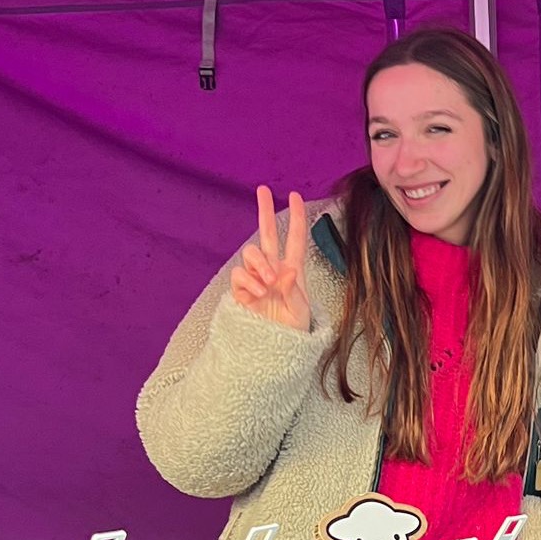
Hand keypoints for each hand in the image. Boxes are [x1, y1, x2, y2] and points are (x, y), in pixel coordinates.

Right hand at [229, 186, 310, 330]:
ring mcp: (256, 278)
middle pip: (266, 234)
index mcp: (292, 272)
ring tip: (269, 283)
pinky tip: (258, 292)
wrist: (274, 350)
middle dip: (264, 211)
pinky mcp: (241, 290)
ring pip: (252, 253)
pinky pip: (239, 274)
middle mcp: (273, 270)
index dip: (296, 218)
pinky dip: (249, 281)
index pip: (295, 240)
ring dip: (260, 264)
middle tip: (262, 190)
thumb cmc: (292, 331)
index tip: (295, 196)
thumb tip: (286, 269)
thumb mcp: (300, 311)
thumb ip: (293, 289)